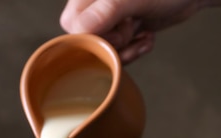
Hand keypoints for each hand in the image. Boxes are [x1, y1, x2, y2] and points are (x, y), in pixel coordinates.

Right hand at [60, 0, 201, 63]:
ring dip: (125, 50)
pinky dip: (132, 49)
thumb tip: (79, 29)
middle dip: (112, 45)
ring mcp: (107, 16)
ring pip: (102, 47)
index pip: (74, 26)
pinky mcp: (121, 26)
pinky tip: (146, 38)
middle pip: (87, 39)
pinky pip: (116, 48)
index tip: (120, 32)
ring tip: (143, 37)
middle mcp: (94, 4)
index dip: (96, 38)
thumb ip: (107, 11)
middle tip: (132, 29)